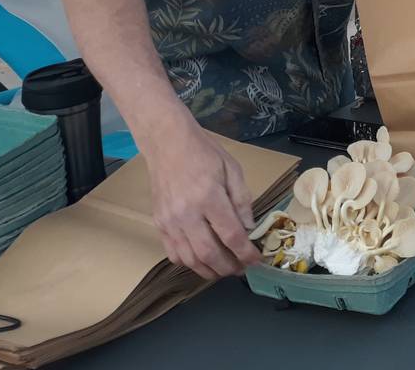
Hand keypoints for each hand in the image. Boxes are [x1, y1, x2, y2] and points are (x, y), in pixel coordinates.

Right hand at [142, 118, 259, 279]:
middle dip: (228, 267)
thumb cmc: (204, 153)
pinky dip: (188, 263)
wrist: (167, 144)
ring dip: (208, 270)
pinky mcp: (158, 224)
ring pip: (189, 259)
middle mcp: (186, 213)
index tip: (256, 260)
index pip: (230, 235)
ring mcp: (169, 221)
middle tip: (241, 269)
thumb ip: (242, 200)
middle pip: (208, 253)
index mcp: (208, 197)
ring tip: (224, 270)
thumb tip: (249, 228)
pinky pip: (173, 253)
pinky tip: (201, 261)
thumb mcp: (232, 169)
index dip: (245, 253)